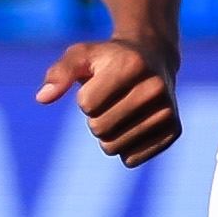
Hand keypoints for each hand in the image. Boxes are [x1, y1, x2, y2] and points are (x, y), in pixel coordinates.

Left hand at [37, 36, 180, 164]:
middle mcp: (155, 87)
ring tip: (121, 112)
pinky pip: (132, 159)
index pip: (87, 105)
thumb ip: (59, 73)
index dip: (85, 98)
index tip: (99, 84)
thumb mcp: (81, 56)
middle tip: (109, 102)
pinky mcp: (174, 131)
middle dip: (95, 118)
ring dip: (108, 135)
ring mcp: (168, 110)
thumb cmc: (109, 59)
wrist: (154, 58)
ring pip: (114, 148)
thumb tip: (43, 98)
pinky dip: (124, 148)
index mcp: (132, 65)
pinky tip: (134, 125)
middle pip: (100, 129)